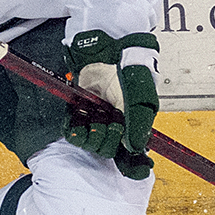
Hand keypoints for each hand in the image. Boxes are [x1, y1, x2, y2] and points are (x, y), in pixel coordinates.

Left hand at [64, 29, 159, 179]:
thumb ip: (139, 124)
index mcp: (132, 122)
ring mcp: (95, 117)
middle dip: (107, 142)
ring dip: (91, 137)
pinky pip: (72, 131)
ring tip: (95, 122)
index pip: (130, 153)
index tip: (133, 168)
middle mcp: (113, 122)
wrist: (108, 46)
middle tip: (110, 124)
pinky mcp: (77, 109)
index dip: (131, 164)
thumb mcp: (142, 98)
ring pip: (90, 144)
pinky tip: (77, 124)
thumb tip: (135, 148)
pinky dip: (74, 131)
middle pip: (107, 150)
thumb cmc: (130, 70)